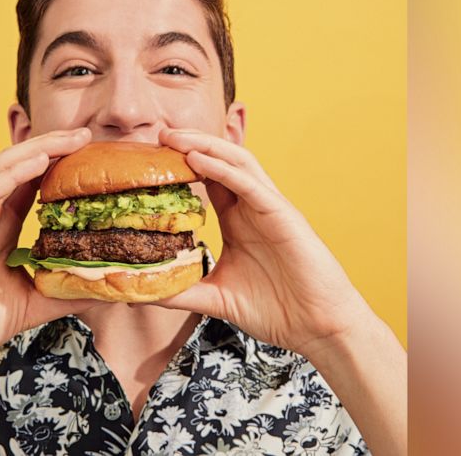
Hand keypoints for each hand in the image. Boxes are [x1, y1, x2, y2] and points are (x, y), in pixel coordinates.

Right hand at [0, 128, 101, 399]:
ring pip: (7, 166)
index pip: (35, 184)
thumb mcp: (32, 304)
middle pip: (24, 166)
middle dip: (56, 146)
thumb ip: (64, 292)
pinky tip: (40, 160)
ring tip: (72, 138)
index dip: (62, 166)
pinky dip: (16, 171)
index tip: (93, 158)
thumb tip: (106, 289)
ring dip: (41, 148)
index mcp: (4, 227)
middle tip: (88, 135)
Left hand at [153, 128, 374, 355]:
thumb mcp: (216, 297)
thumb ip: (182, 291)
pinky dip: (222, 169)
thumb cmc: (277, 310)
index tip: (149, 159)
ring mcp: (269, 208)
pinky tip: (197, 159)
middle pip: (219, 161)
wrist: (317, 326)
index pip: (206, 180)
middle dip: (189, 144)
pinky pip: (250, 184)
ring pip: (236, 161)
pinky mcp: (282, 215)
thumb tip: (143, 293)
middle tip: (158, 134)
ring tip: (173, 137)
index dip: (180, 165)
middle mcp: (252, 207)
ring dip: (204, 145)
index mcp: (238, 220)